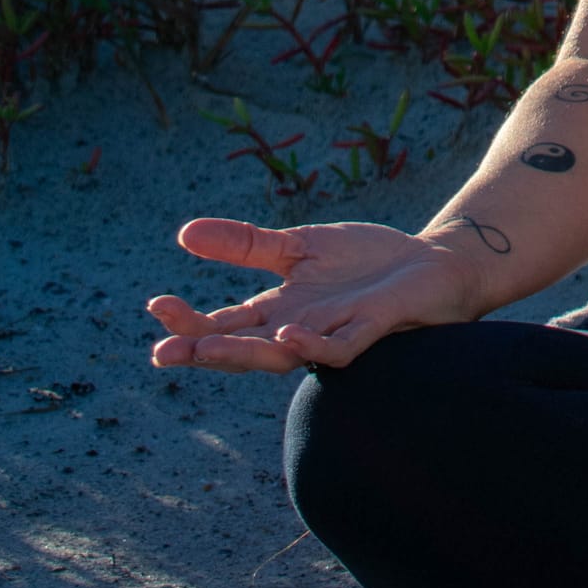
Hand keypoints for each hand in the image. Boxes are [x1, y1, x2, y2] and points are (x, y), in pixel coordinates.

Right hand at [146, 216, 487, 375]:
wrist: (433, 264)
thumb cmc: (367, 263)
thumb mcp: (300, 245)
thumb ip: (247, 244)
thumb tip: (184, 233)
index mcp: (280, 310)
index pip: (225, 322)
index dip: (189, 321)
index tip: (154, 307)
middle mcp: (300, 329)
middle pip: (243, 347)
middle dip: (202, 349)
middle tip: (163, 350)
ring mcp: (334, 332)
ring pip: (283, 355)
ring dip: (246, 353)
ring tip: (206, 346)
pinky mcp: (370, 329)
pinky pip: (339, 347)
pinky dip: (313, 343)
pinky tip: (288, 332)